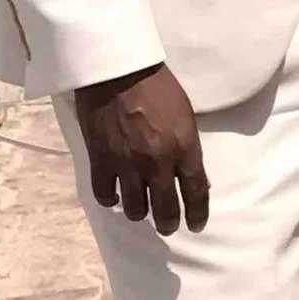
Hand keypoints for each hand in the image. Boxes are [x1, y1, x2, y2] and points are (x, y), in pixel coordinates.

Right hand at [72, 63, 207, 235]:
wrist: (118, 72)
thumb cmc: (158, 87)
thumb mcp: (186, 115)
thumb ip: (187, 146)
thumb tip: (190, 174)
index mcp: (184, 146)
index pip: (196, 191)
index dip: (197, 213)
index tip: (196, 225)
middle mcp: (157, 162)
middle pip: (165, 208)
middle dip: (169, 222)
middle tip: (168, 227)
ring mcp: (127, 164)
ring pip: (134, 208)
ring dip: (139, 212)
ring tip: (140, 209)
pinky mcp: (101, 162)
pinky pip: (105, 195)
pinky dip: (110, 200)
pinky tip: (114, 198)